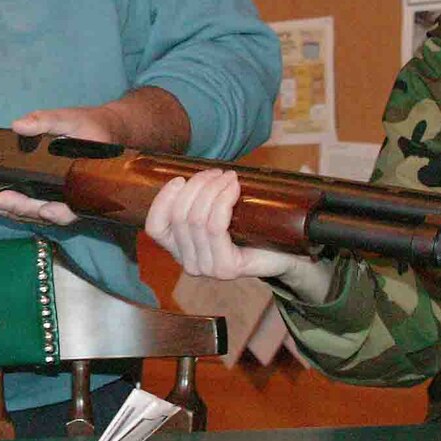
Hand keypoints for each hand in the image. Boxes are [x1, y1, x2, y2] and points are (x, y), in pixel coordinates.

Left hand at [0, 105, 121, 227]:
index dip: (60, 213)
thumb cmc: (89, 126)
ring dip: (18, 213)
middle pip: (52, 214)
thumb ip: (46, 121)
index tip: (44, 211)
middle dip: (24, 210)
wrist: (103, 131)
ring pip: (43, 215)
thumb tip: (19, 126)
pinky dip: (20, 208)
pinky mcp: (55, 196)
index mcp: (85, 180)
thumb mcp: (70, 118)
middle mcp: (77, 195)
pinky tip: (1, 205)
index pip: (75, 206)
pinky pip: (39, 207)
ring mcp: (65, 198)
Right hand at [144, 169, 315, 281]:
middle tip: (217, 173)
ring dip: (213, 190)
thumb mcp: (217, 213)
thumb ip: (199, 201)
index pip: (155, 228)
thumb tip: (195, 172)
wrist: (285, 253)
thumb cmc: (250, 229)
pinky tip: (233, 188)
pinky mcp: (226, 268)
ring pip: (198, 219)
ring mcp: (206, 268)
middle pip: (179, 216)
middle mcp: (189, 263)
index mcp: (179, 250)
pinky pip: (215, 226)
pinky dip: (223, 200)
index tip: (180, 179)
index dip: (163, 200)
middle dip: (197, 186)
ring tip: (229, 177)